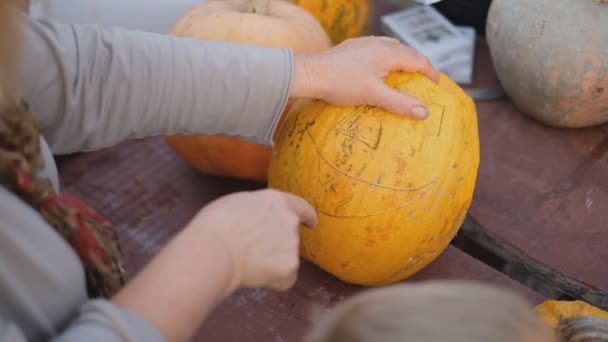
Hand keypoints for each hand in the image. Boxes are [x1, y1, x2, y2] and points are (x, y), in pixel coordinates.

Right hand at [188, 189, 316, 292]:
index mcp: (277, 200)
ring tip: (248, 262)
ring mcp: (292, 243)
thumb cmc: (215, 226)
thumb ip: (259, 209)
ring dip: (274, 262)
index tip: (310, 223)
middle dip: (278, 245)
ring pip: (287, 258)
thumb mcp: (237, 202)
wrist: (214, 250)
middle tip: (254, 252)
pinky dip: (274, 281)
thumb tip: (261, 218)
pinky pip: (285, 278)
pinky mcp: (290, 266)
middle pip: (291, 235)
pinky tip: (254, 275)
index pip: (302, 208)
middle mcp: (290, 219)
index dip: (307, 217)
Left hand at [291, 36, 439, 118]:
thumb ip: (399, 103)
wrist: (309, 74)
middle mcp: (378, 44)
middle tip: (423, 82)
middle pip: (407, 51)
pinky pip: (376, 50)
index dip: (431, 73)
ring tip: (403, 75)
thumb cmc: (341, 84)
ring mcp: (364, 44)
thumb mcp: (373, 96)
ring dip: (401, 60)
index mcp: (388, 53)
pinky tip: (377, 70)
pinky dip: (385, 59)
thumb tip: (424, 112)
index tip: (436, 86)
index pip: (418, 60)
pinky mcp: (352, 48)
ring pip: (391, 48)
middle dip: (418, 66)